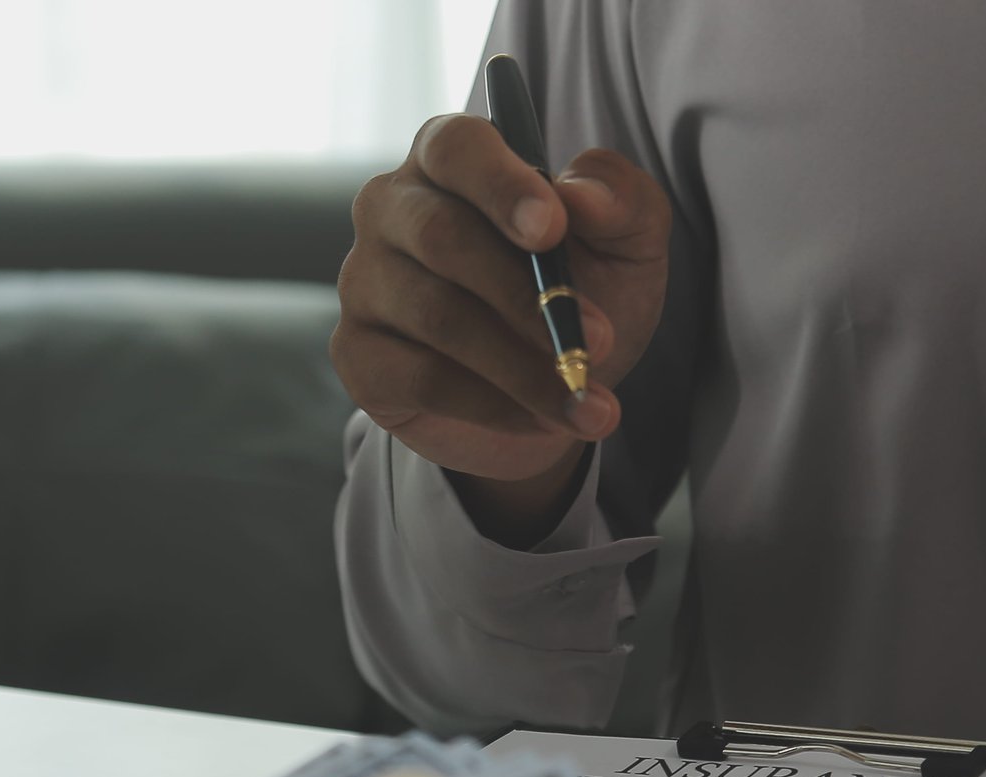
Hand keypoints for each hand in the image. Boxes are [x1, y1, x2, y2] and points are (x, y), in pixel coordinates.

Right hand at [335, 113, 671, 538]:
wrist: (549, 394)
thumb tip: (584, 197)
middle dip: (526, 296)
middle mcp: (391, 208)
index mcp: (449, 158)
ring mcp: (366, 281)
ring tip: (585, 396)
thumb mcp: (626, 243)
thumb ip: (622, 199)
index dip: (501, 185)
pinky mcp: (360, 354)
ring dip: (525, 366)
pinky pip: (424, 379)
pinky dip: (496, 405)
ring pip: (439, 317)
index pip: (456, 146)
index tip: (552, 229)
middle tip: (596, 341)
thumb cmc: (580, 294)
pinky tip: (543, 422)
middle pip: (442, 236)